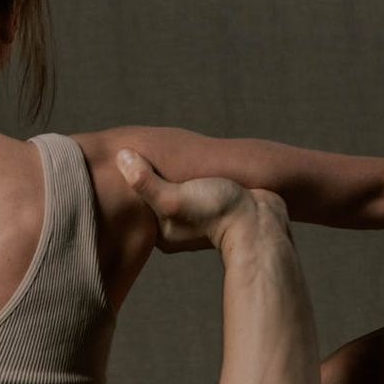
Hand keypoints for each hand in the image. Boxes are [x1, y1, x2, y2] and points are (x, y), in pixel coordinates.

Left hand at [116, 149, 255, 252]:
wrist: (263, 220)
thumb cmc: (219, 211)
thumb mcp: (175, 197)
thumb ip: (145, 181)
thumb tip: (121, 158)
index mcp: (162, 234)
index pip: (137, 208)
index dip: (128, 184)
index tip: (120, 158)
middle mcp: (176, 228)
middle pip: (153, 198)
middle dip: (148, 176)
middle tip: (136, 148)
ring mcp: (195, 217)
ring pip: (173, 188)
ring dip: (170, 171)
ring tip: (161, 149)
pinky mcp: (213, 204)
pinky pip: (191, 184)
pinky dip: (187, 171)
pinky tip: (185, 157)